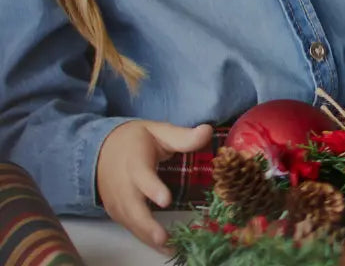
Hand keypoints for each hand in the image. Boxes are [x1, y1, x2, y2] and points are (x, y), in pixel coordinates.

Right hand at [96, 119, 212, 249]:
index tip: (165, 200)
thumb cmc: (135, 140)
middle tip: (163, 238)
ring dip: (148, 237)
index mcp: (135, 163)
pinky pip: (130, 227)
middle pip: (133, 208)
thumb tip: (208, 131)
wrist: (101, 149)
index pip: (143, 177)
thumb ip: (182, 136)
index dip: (152, 189)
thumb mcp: (158, 131)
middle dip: (147, 225)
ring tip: (169, 248)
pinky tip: (162, 248)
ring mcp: (118, 202)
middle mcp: (124, 186)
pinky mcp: (117, 213)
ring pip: (131, 223)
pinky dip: (144, 238)